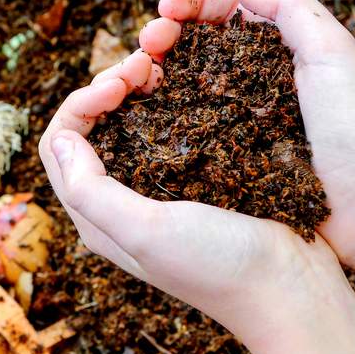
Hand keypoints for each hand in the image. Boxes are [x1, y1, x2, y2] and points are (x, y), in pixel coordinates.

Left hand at [39, 50, 354, 353]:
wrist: (294, 290)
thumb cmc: (219, 266)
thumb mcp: (146, 232)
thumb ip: (92, 191)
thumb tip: (61, 138)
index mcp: (98, 217)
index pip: (60, 144)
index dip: (81, 103)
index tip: (118, 84)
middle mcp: (121, 201)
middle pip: (91, 127)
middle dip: (108, 86)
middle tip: (144, 64)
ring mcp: (161, 187)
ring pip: (129, 122)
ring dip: (137, 88)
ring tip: (162, 64)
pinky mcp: (198, 177)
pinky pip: (170, 127)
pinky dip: (170, 98)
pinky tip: (190, 82)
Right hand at [140, 0, 354, 344]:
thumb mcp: (333, 52)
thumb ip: (289, 6)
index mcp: (284, 47)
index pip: (225, 10)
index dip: (189, 4)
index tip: (163, 10)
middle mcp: (258, 80)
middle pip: (196, 45)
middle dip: (164, 36)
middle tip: (145, 45)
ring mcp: (242, 121)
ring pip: (185, 86)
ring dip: (155, 75)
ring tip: (135, 78)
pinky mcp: (232, 160)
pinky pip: (189, 131)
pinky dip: (162, 117)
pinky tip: (144, 115)